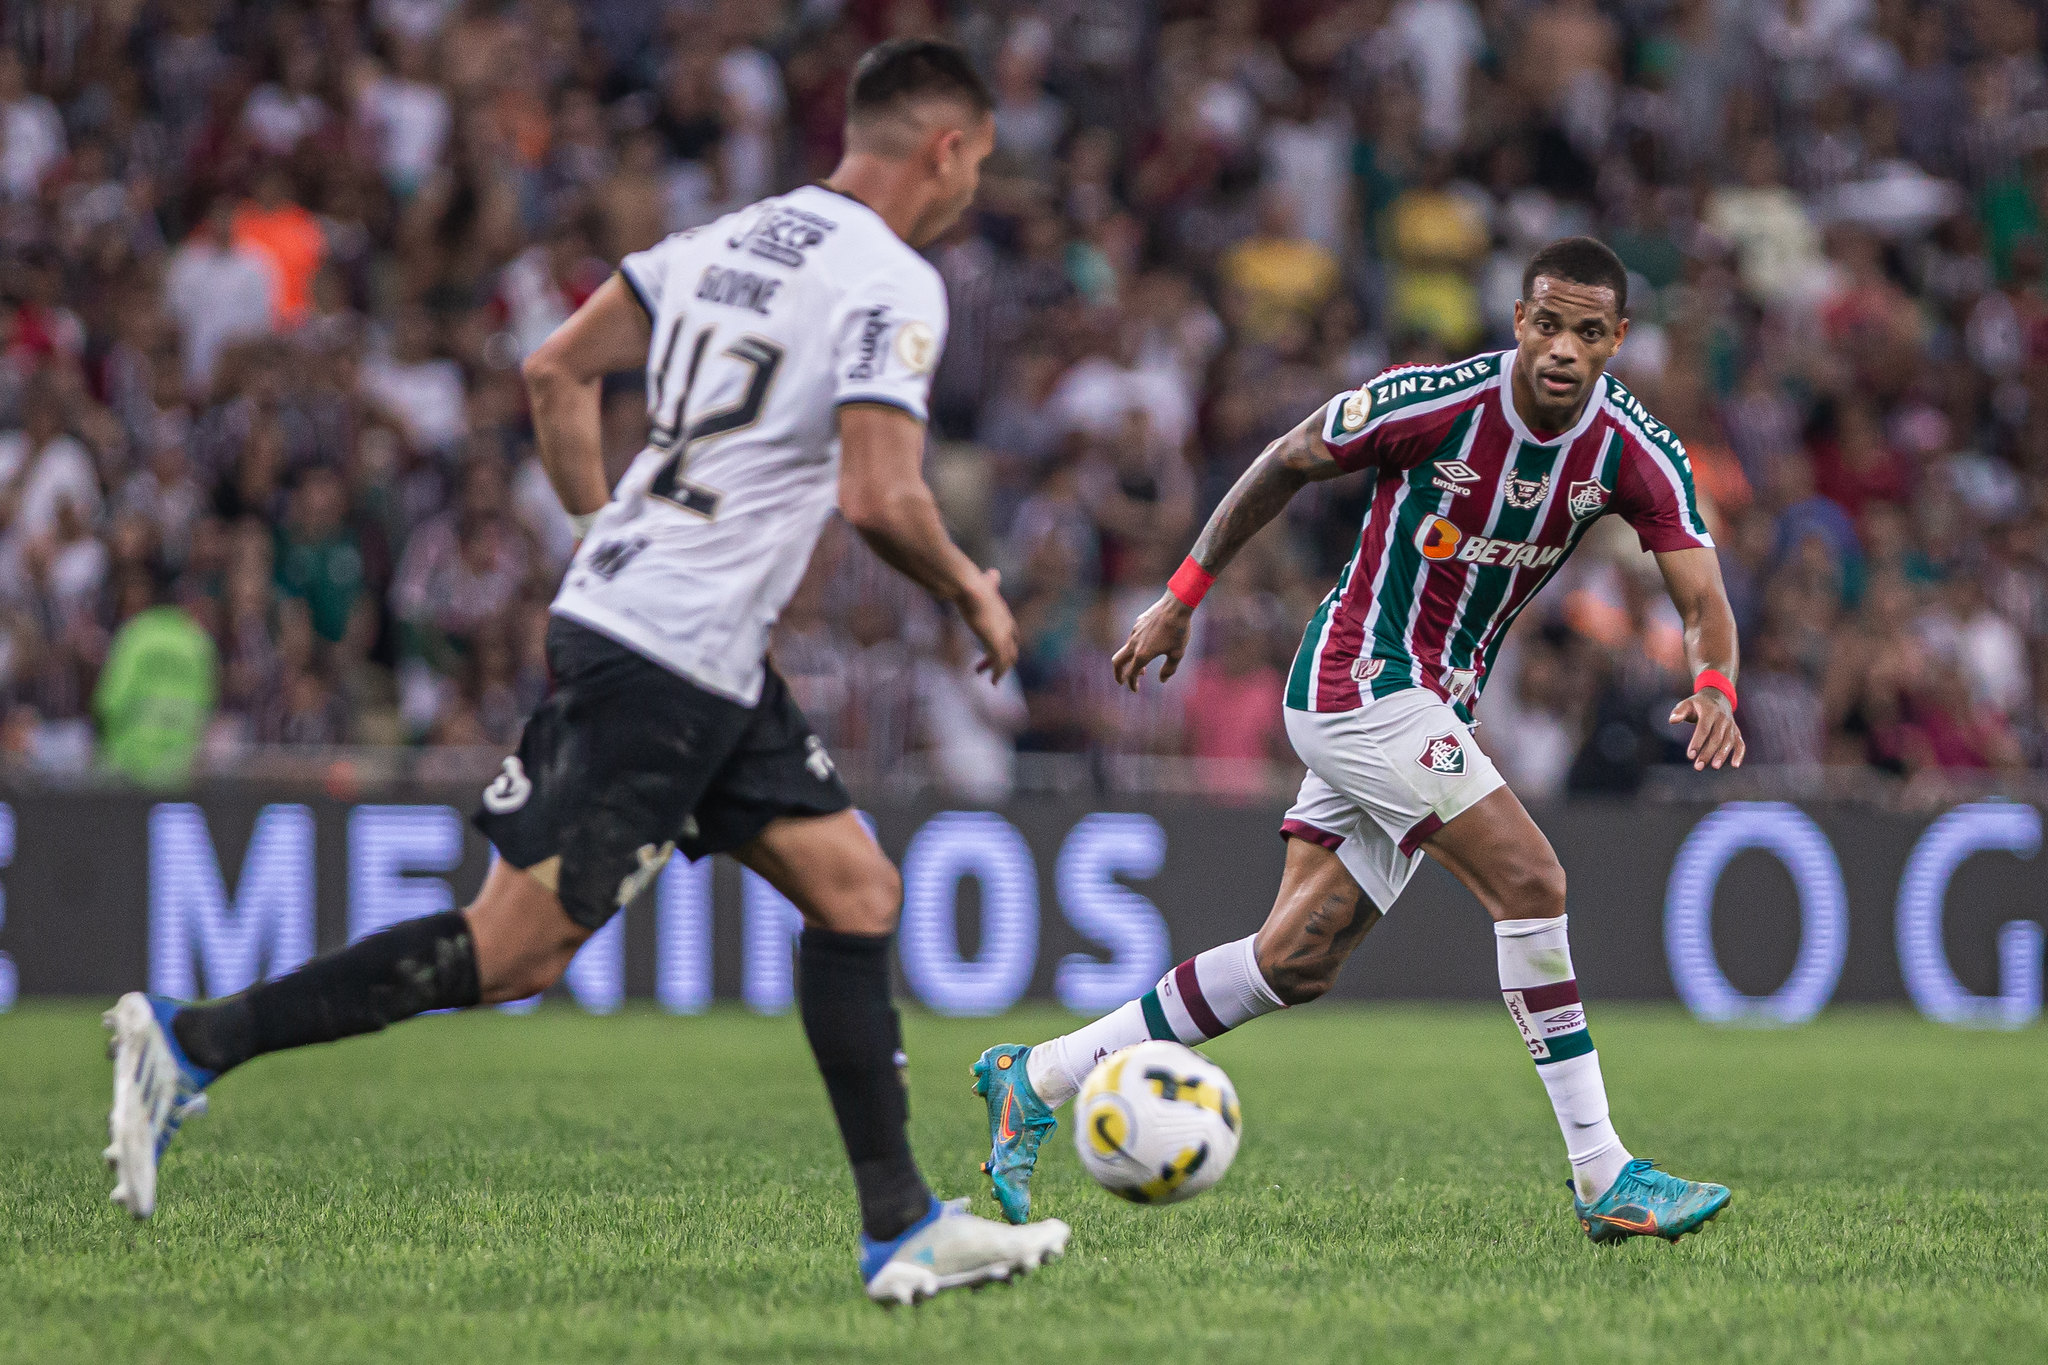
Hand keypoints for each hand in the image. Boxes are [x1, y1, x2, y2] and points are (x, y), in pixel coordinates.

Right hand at [956, 567, 1018, 682]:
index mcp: (1005, 615)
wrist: (971, 589)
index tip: (992, 651)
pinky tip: (993, 682)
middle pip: (1011, 649)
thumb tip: (994, 573)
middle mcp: (1008, 627)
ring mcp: (1003, 636)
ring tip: (991, 680)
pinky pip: (1001, 664)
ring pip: (1008, 659)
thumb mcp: (985, 583)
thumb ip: (991, 580)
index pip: (1011, 634)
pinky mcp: (996, 644)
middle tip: (988, 669)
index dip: (1005, 644)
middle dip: (1001, 660)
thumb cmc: (974, 585)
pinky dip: (999, 674)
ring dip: (999, 670)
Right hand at [1111, 593, 1192, 690]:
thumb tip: (1162, 680)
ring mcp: (1135, 632)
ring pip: (1126, 650)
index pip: (1131, 674)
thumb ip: (1169, 669)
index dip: (1132, 684)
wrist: (1175, 606)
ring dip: (1131, 661)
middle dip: (1117, 674)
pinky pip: (1133, 638)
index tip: (1135, 690)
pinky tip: (1149, 646)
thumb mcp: (1177, 654)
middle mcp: (1134, 644)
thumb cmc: (1178, 631)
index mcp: (1143, 654)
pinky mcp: (1138, 623)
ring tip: (1142, 668)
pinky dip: (1135, 648)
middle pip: (1117, 662)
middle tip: (1121, 681)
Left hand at [1671, 688, 1744, 770]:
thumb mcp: (1687, 704)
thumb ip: (1679, 712)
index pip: (1704, 729)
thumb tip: (1672, 720)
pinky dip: (1739, 754)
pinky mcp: (1736, 732)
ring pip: (1729, 741)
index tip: (1690, 756)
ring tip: (1714, 766)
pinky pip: (1740, 743)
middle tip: (1698, 767)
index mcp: (1710, 711)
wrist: (1717, 697)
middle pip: (1716, 738)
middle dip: (1707, 753)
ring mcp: (1731, 725)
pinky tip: (1735, 765)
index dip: (1697, 742)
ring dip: (1722, 755)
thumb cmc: (1697, 704)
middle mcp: (1722, 719)